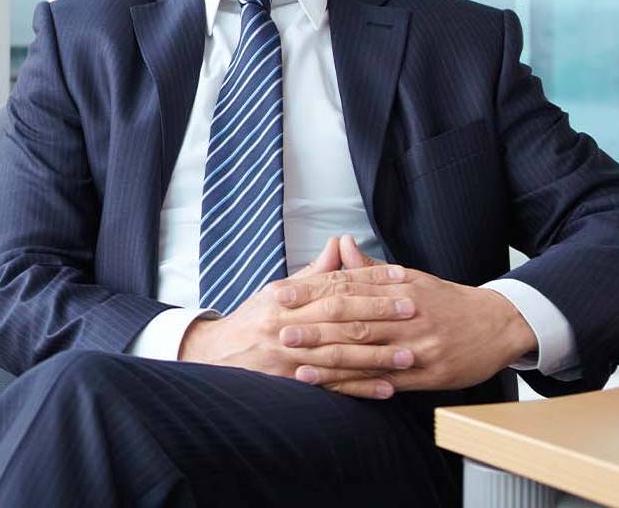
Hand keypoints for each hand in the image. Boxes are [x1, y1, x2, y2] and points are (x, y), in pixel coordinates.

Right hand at [178, 239, 416, 398]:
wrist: (217, 355)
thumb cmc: (253, 320)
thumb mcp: (277, 291)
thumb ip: (314, 273)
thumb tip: (339, 243)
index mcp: (285, 296)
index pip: (333, 283)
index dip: (368, 278)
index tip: (401, 276)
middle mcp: (286, 324)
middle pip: (339, 316)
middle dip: (378, 313)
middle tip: (413, 310)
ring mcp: (288, 355)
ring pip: (339, 353)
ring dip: (376, 356)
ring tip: (408, 355)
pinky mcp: (291, 382)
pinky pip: (331, 386)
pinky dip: (359, 388)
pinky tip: (386, 389)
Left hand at [278, 266, 537, 396]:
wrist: (498, 324)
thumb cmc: (444, 300)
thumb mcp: (410, 277)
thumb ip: (370, 268)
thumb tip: (341, 243)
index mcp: (399, 286)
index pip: (347, 287)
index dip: (312, 292)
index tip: (281, 295)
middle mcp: (406, 315)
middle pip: (354, 321)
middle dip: (314, 327)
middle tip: (280, 331)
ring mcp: (418, 346)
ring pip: (368, 353)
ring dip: (329, 360)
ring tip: (297, 365)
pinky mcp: (429, 374)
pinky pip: (387, 380)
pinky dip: (359, 384)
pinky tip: (334, 387)